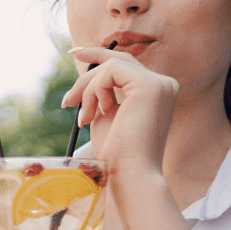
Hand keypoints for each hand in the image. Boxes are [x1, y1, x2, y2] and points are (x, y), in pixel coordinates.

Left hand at [62, 47, 178, 183]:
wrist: (129, 175)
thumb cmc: (117, 155)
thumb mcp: (107, 117)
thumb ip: (103, 94)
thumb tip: (86, 78)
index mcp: (157, 92)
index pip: (126, 65)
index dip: (98, 55)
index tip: (73, 53)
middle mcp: (164, 84)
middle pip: (117, 62)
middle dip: (86, 77)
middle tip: (66, 102)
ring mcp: (160, 84)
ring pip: (111, 66)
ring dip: (89, 91)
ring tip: (85, 119)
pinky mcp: (150, 85)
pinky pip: (110, 72)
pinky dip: (95, 91)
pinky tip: (99, 113)